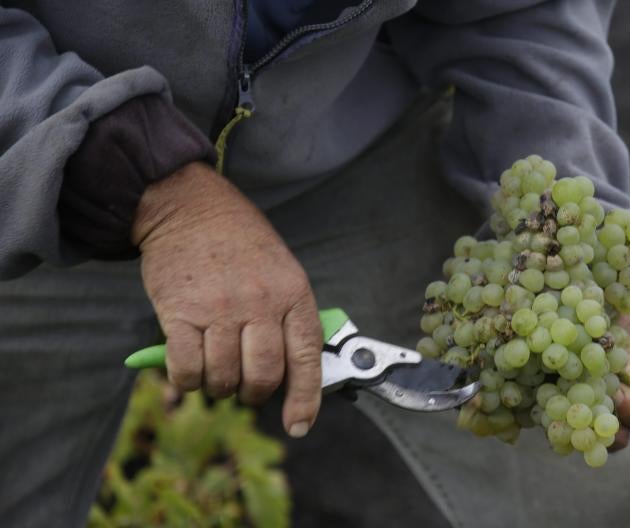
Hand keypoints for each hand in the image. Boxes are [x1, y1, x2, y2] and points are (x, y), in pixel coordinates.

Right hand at [132, 162, 321, 437]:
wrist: (189, 207)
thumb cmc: (240, 243)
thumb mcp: (283, 270)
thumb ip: (288, 317)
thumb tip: (289, 374)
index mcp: (293, 294)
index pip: (307, 359)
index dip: (305, 399)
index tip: (299, 424)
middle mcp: (260, 303)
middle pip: (262, 377)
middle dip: (253, 394)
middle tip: (244, 388)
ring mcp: (219, 309)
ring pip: (223, 378)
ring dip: (218, 387)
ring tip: (215, 373)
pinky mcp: (180, 313)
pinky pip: (186, 369)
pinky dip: (187, 380)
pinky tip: (189, 368)